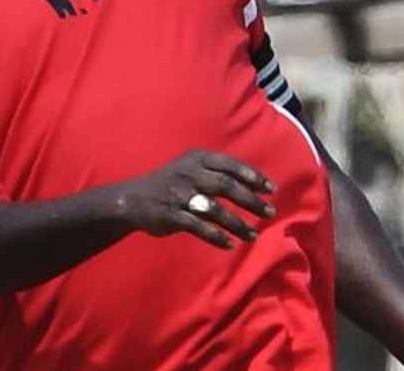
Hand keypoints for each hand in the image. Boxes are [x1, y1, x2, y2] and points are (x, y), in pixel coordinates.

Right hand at [113, 149, 276, 248]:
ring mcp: (180, 195)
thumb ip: (215, 171)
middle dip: (252, 200)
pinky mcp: (172, 215)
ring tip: (253, 234)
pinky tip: (230, 244)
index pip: (232, 165)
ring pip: (216, 210)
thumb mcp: (190, 167)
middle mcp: (190, 173)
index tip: (271, 190)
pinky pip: (199, 228)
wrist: (131, 199)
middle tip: (270, 213)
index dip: (253, 176)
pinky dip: (217, 237)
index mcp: (197, 159)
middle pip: (228, 186)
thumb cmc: (170, 182)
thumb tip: (251, 183)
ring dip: (237, 224)